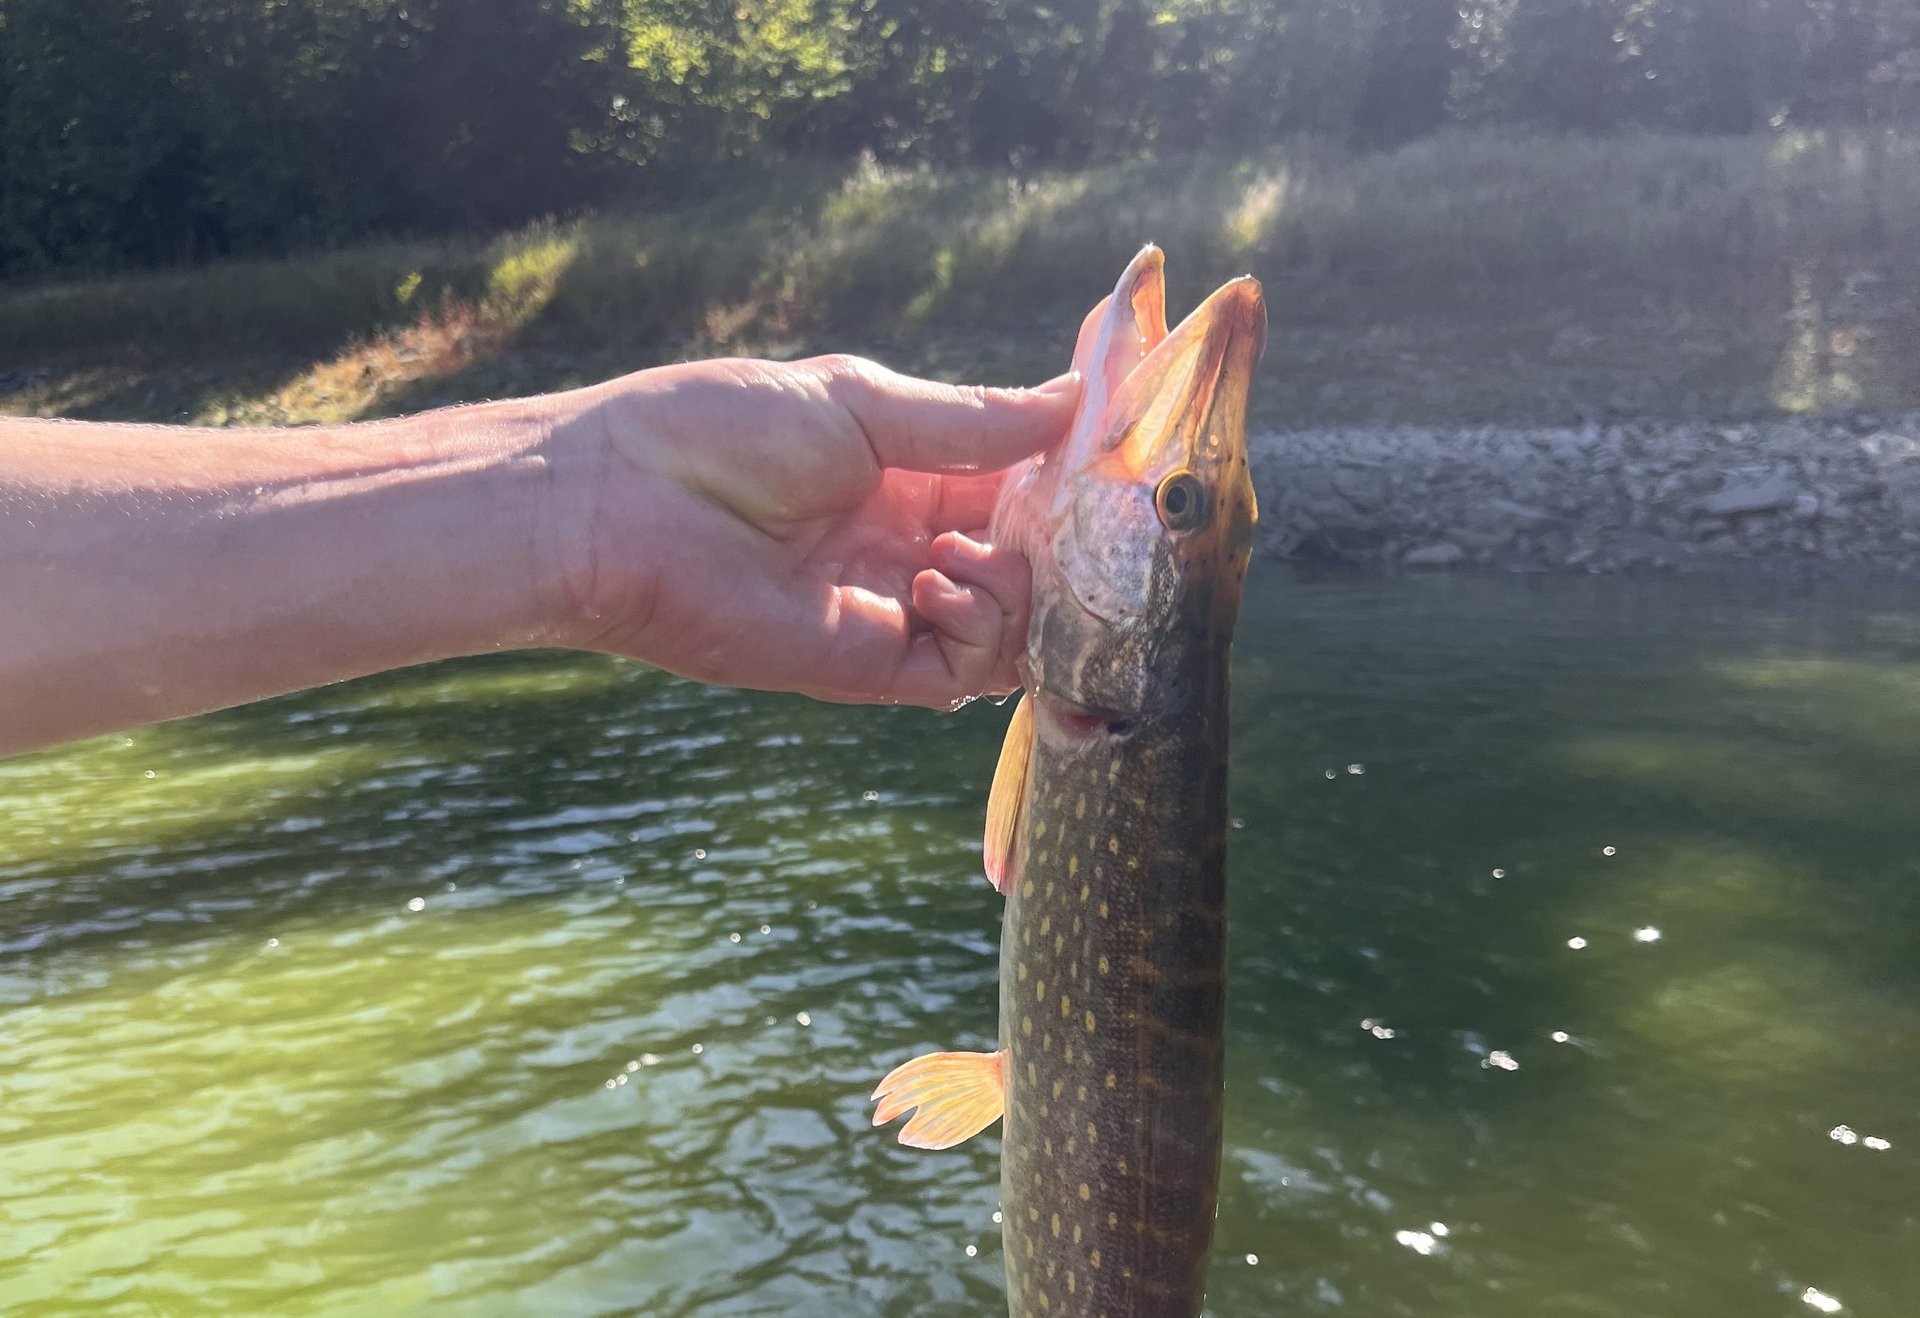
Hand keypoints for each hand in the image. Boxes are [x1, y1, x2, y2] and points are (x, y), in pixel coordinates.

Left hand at [549, 355, 1079, 706]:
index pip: (1017, 489)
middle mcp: (906, 548)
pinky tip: (940, 582)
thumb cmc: (720, 430)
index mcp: (906, 478)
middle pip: (1027, 563)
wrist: (618, 503)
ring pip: (1011, 628)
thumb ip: (971, 421)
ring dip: (1019, 590)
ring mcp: (889, 609)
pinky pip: (962, 671)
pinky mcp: (867, 666)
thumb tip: (1073, 397)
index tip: (1111, 458)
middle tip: (1077, 522)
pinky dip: (981, 631)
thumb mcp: (861, 404)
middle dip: (1060, 544)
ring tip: (963, 555)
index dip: (1066, 480)